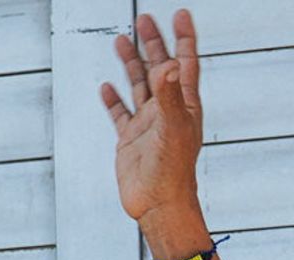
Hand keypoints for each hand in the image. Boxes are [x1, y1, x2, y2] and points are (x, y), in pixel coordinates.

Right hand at [100, 9, 202, 225]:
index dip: (184, 39)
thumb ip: (171, 96)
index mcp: (184, 107)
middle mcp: (167, 113)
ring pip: (139, 87)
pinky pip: (121, 114)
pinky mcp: (130, 141)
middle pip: (160, 69)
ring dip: (131, 64)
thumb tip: (172, 64)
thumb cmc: (174, 173)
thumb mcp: (172, 129)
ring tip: (122, 39)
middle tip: (145, 18)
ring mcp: (148, 126)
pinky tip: (107, 88)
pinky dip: (114, 100)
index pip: (186, 64)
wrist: (159, 206)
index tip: (181, 14)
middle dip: (154, 43)